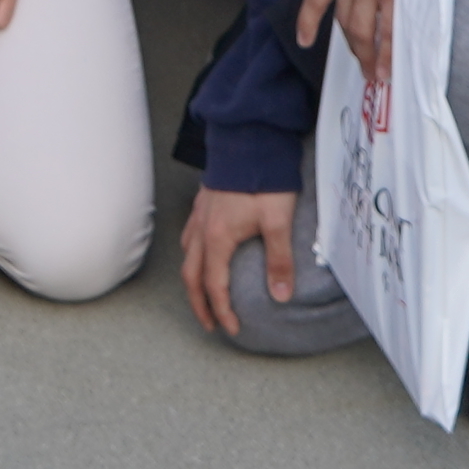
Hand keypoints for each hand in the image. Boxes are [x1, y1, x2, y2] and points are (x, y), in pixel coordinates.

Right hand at [179, 184, 302, 341]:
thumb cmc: (263, 179)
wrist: (249, 139)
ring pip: (186, 256)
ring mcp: (199, 214)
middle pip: (192, 276)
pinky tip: (204, 253)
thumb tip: (281, 296)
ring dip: (194, 280)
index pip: (214, 286)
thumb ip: (279, 260)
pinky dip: (193, 255)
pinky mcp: (203, 202)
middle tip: (210, 323)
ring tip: (204, 293)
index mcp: (217, 238)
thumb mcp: (278, 221)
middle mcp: (202, 229)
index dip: (221, 311)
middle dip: (199, 304)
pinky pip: (189, 236)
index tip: (232, 328)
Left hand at [295, 0, 399, 89]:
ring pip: (363, 30)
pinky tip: (385, 67)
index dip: (308, 22)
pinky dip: (385, 53)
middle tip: (360, 64)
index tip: (304, 40)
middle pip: (344, 21)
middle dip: (352, 47)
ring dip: (366, 56)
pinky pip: (388, 30)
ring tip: (373, 73)